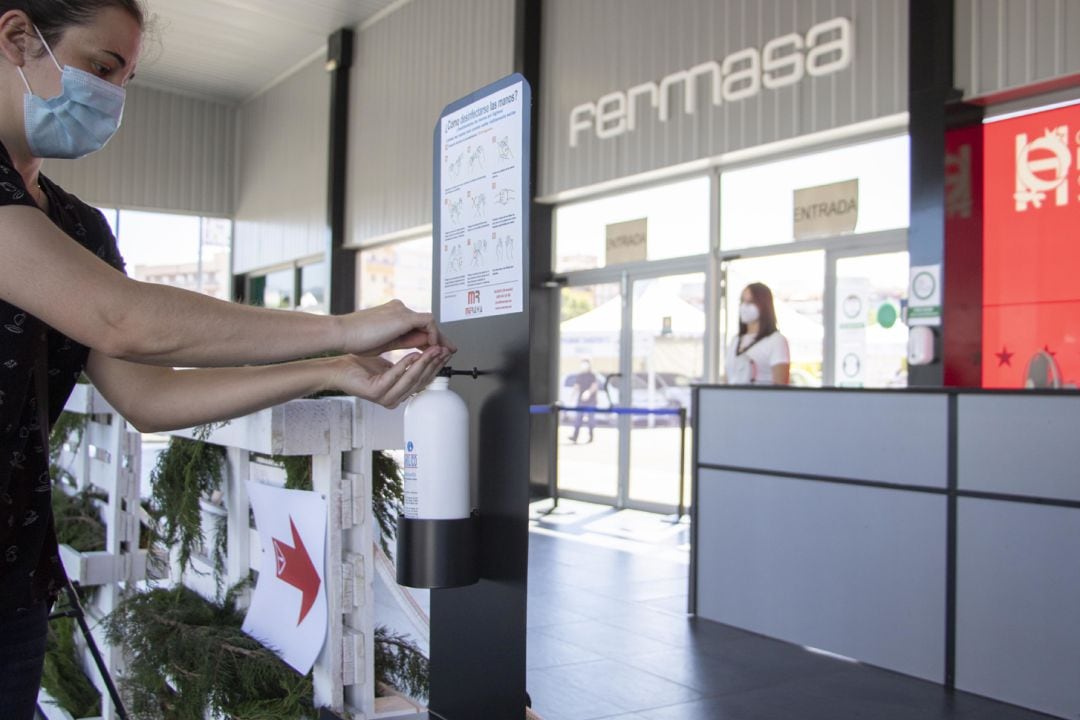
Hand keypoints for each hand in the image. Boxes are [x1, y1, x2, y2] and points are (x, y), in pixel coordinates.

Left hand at [330, 346, 450, 408]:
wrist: (338, 369)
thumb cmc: (360, 366)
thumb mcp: (391, 361)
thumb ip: (409, 361)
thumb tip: (429, 350)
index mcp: (400, 392)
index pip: (424, 379)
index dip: (436, 365)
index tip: (445, 351)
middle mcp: (395, 397)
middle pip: (421, 380)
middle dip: (434, 363)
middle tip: (442, 350)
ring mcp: (385, 396)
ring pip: (410, 379)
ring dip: (424, 363)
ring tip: (431, 350)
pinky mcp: (375, 392)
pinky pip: (394, 377)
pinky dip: (405, 365)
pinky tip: (412, 355)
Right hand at [339, 300, 456, 355]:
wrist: (343, 333)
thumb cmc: (355, 340)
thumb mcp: (384, 342)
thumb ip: (403, 341)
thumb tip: (418, 345)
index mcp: (393, 314)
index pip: (418, 325)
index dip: (429, 338)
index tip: (435, 349)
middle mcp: (399, 309)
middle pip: (427, 322)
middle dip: (439, 338)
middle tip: (450, 350)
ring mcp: (401, 310)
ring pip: (430, 322)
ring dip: (438, 337)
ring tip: (445, 351)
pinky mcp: (403, 316)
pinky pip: (428, 322)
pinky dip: (433, 334)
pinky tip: (432, 347)